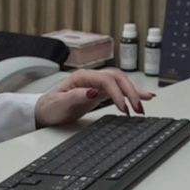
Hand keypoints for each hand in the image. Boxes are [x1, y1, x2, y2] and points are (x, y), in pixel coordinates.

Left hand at [34, 69, 155, 127]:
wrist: (44, 112)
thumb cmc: (50, 107)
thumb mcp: (59, 104)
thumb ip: (75, 96)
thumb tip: (92, 91)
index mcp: (81, 77)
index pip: (106, 81)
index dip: (117, 93)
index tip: (124, 108)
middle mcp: (91, 77)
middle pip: (117, 78)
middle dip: (130, 92)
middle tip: (138, 108)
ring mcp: (96, 84)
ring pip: (120, 82)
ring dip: (133, 92)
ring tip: (145, 103)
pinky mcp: (99, 92)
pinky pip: (118, 89)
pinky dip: (131, 93)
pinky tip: (142, 97)